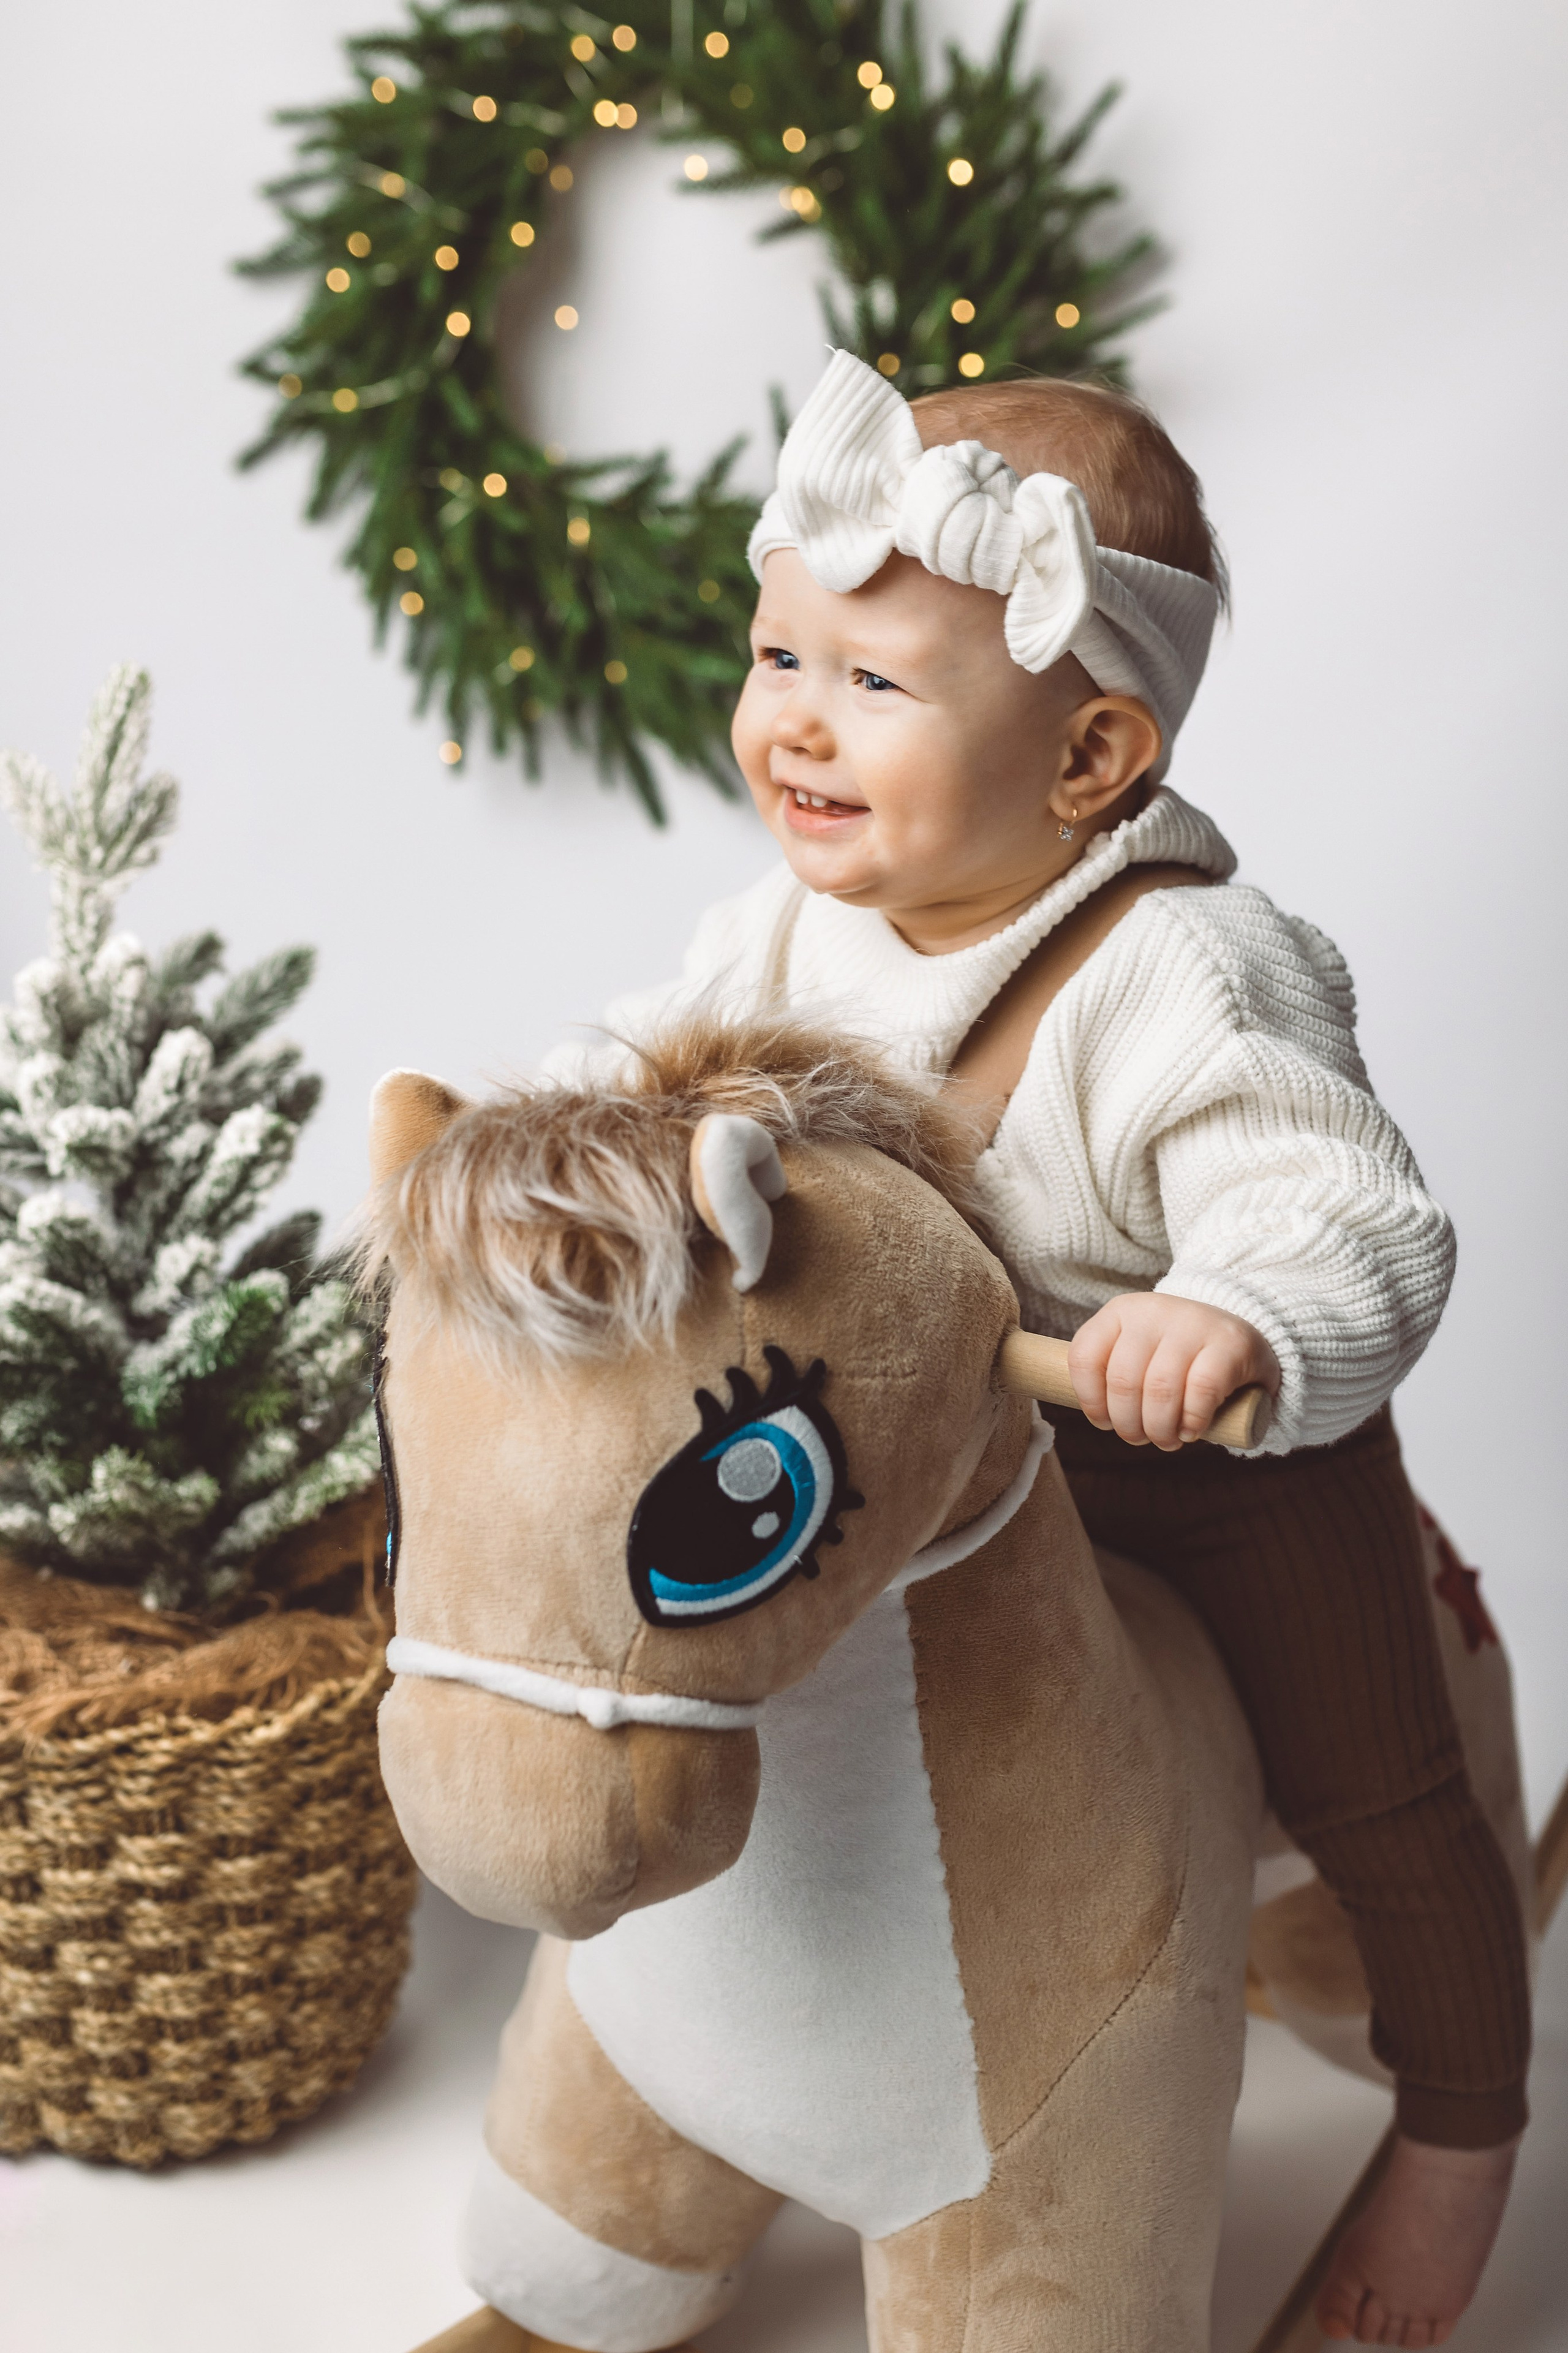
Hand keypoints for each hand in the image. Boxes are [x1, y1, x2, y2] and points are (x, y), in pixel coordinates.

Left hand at [1067, 1292, 1280, 1449]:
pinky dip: (1192, 1421)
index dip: (1089, 1401)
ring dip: (1159, 1429)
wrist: (1240, 1334)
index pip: (1084, 1357)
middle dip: (1128, 1424)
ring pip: (1160, 1389)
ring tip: (1166, 1440)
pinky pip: (1201, 1390)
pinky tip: (1191, 1431)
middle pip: (1123, 1381)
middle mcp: (1153, 1311)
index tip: (1105, 1423)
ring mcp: (1193, 1323)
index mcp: (1121, 1312)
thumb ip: (1112, 1373)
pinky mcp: (1230, 1344)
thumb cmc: (1177, 1356)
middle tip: (1141, 1438)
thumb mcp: (1138, 1351)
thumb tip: (1096, 1416)